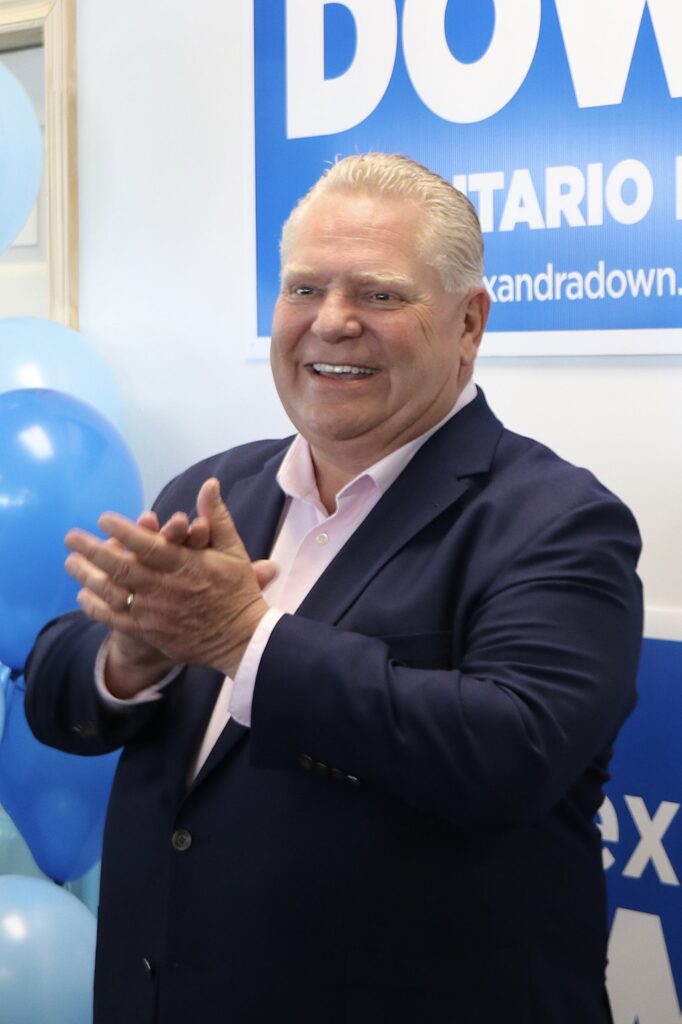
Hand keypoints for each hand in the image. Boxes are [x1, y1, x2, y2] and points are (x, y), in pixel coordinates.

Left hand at [65, 479, 271, 694]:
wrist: (242, 639)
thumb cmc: (237, 591)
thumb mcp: (232, 550)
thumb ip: (216, 517)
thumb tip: (209, 484)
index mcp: (185, 565)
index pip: (148, 545)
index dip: (124, 531)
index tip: (103, 517)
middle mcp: (165, 589)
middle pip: (121, 568)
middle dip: (92, 550)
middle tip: (70, 537)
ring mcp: (154, 613)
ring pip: (113, 593)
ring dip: (88, 577)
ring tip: (70, 563)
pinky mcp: (150, 633)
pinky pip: (116, 620)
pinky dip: (96, 608)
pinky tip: (83, 596)